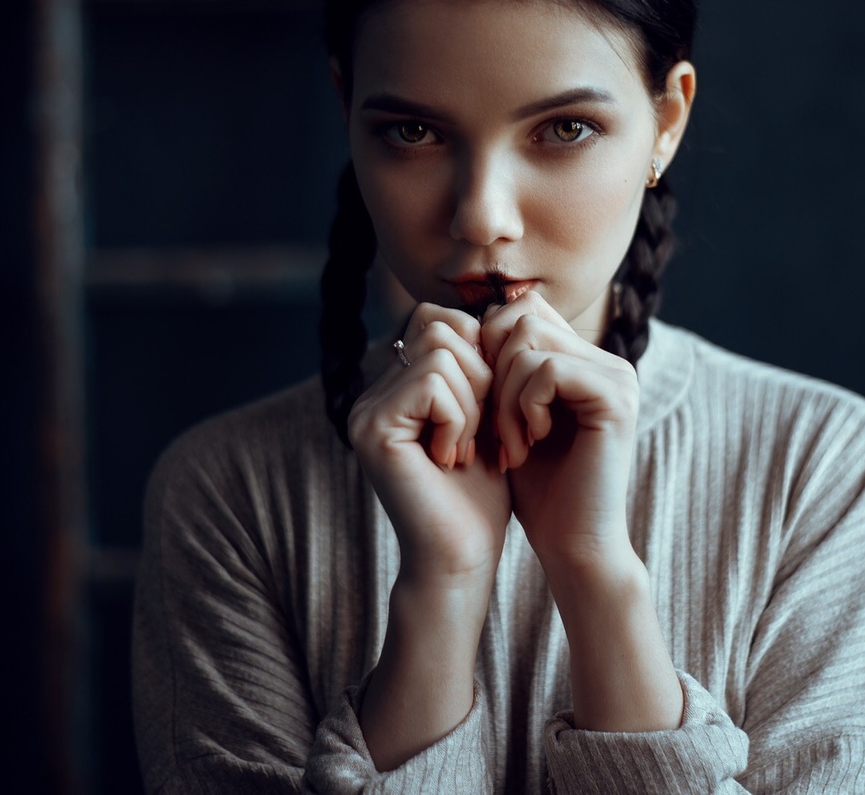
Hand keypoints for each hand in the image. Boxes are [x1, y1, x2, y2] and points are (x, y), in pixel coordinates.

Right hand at [348, 303, 510, 588]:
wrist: (462, 557)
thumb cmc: (481, 495)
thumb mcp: (487, 415)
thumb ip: (479, 365)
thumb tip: (498, 307)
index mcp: (396, 387)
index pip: (440, 319)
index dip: (482, 352)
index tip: (494, 408)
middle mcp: (372, 394)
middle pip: (439, 324)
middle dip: (481, 372)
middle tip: (484, 430)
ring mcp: (366, 410)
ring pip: (440, 350)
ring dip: (473, 400)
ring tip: (468, 448)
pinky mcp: (373, 428)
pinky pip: (431, 381)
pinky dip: (459, 416)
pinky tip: (453, 458)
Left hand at [479, 291, 641, 572]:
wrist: (572, 545)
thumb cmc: (538, 489)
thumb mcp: (510, 418)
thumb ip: (501, 369)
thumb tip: (464, 322)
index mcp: (587, 362)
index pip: (522, 310)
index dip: (488, 351)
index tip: (483, 408)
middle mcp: (609, 362)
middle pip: (522, 316)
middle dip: (493, 372)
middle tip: (495, 430)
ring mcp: (618, 377)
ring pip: (529, 339)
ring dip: (505, 394)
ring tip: (512, 443)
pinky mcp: (616, 398)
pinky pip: (548, 369)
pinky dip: (524, 406)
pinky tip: (531, 444)